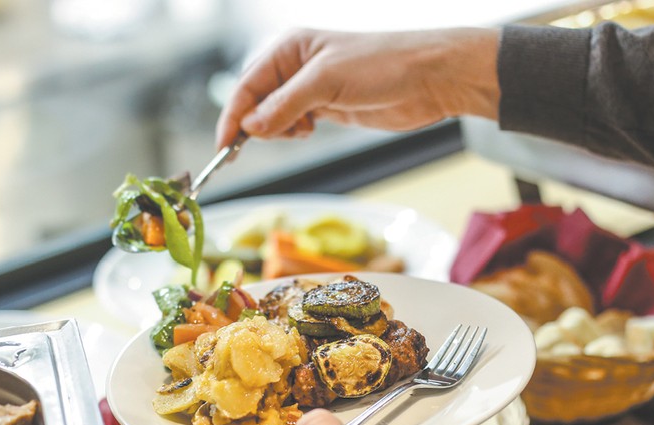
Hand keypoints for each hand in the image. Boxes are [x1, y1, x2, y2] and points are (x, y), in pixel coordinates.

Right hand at [216, 27, 500, 148]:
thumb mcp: (326, 82)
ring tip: (301, 129)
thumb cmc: (383, 65)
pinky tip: (309, 130)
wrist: (430, 78)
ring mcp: (310, 88)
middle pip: (255, 102)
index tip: (223, 147)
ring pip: (273, 117)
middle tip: (258, 144)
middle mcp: (296, 66)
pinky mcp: (326, 107)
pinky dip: (293, 133)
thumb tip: (250, 128)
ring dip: (278, 130)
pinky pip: (293, 124)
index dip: (233, 116)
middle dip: (255, 125)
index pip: (247, 85)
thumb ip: (284, 105)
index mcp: (290, 48)